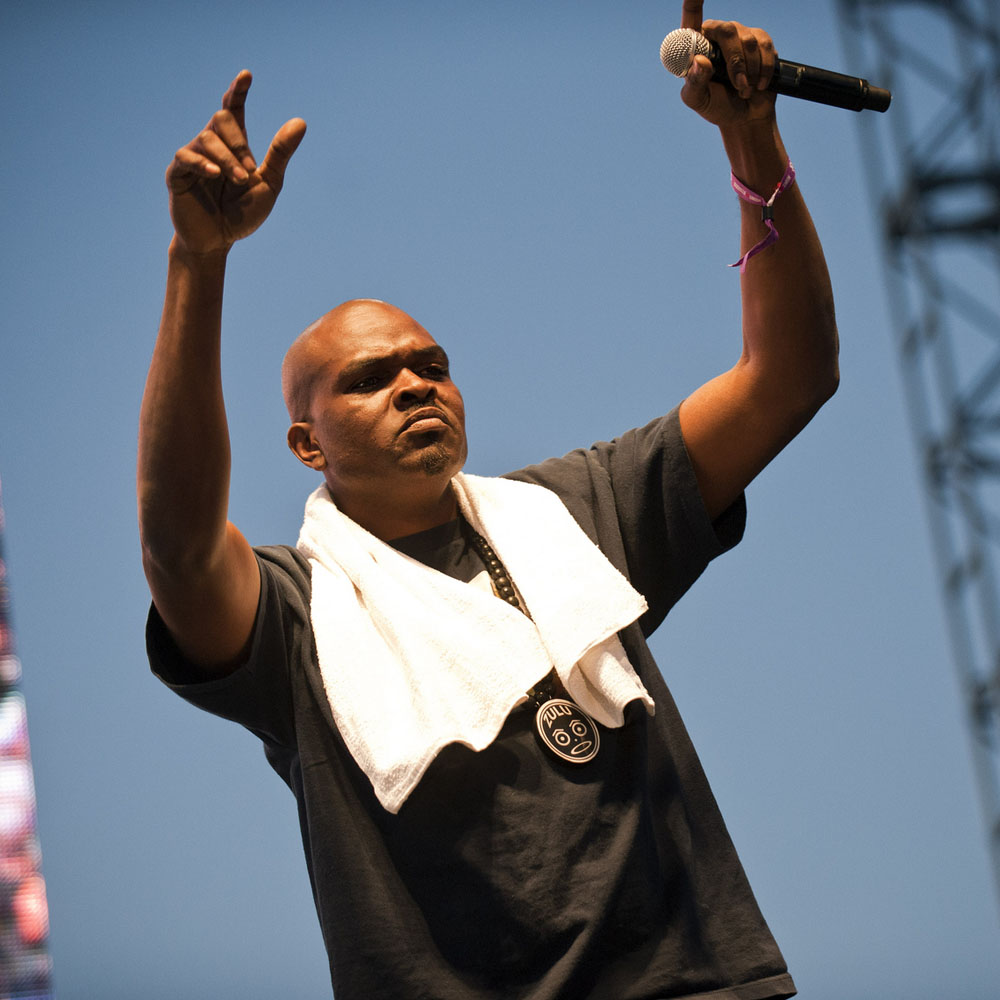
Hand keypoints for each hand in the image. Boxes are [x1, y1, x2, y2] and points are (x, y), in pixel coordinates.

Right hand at [165, 70, 306, 256]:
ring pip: (207, 138)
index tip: (247, 75)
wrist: (218, 241)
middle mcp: (212, 146)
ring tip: (239, 181)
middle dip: (239, 141)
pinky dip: (203, 163)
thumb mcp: (268, 184)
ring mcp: (193, 158)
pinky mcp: (177, 174)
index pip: (233, 109)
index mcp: (234, 146)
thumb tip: (300, 122)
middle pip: (221, 118)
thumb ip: (280, 154)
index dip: (238, 91)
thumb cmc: (242, 214)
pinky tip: (215, 174)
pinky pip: (186, 156)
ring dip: (228, 159)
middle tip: (250, 170)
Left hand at [677, 1, 776, 129]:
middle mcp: (717, 36)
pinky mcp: (760, 41)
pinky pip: (765, 46)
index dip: (693, 2)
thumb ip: (694, 83)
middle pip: (727, 30)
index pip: (692, 18)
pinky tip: (759, 84)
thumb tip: (700, 62)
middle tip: (738, 85)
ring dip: (749, 71)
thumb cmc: (716, 106)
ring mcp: (740, 36)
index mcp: (696, 46)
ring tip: (744, 90)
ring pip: (749, 41)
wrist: (744, 116)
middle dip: (736, 61)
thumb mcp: (699, 100)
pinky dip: (763, 68)